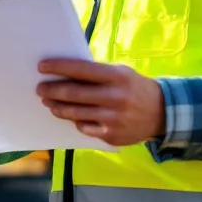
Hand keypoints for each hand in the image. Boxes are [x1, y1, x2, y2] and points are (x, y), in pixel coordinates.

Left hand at [36, 59, 164, 145]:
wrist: (162, 113)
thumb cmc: (134, 88)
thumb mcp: (121, 73)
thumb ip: (97, 73)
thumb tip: (65, 72)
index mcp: (116, 77)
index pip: (81, 70)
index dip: (59, 67)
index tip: (42, 66)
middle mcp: (114, 98)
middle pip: (74, 94)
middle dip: (52, 91)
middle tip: (40, 89)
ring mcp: (113, 119)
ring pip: (75, 113)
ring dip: (58, 107)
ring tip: (49, 102)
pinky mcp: (111, 135)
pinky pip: (85, 127)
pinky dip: (75, 120)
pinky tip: (70, 115)